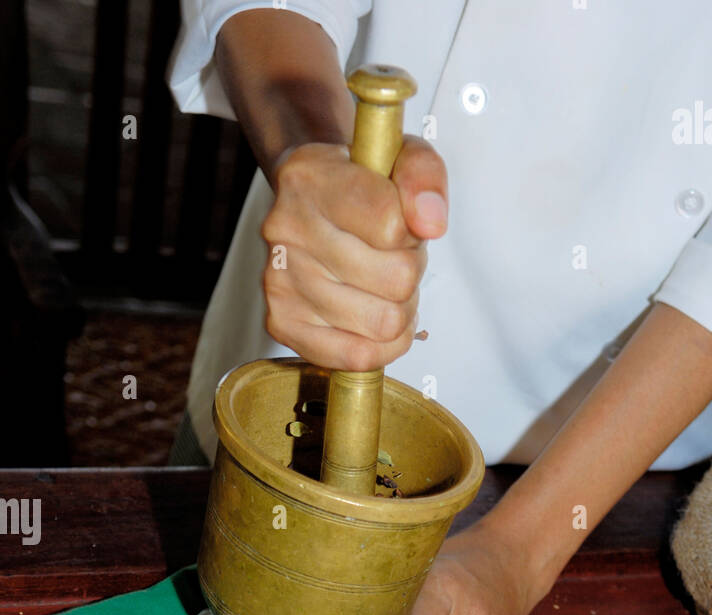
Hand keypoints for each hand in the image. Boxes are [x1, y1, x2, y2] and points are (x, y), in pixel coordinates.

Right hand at [261, 136, 447, 370]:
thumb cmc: (359, 184)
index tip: (402, 223)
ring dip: (399, 308)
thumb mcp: (400, 157)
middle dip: (410, 273)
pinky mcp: (281, 322)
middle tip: (395, 258)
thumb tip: (430, 223)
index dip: (413, 231)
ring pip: (382, 323)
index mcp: (311, 177)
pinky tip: (376, 320)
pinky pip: (356, 357)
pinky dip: (381, 346)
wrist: (311, 199)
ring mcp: (278, 280)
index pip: (391, 224)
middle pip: (395, 280)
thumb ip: (423, 178)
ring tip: (382, 285)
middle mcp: (286, 228)